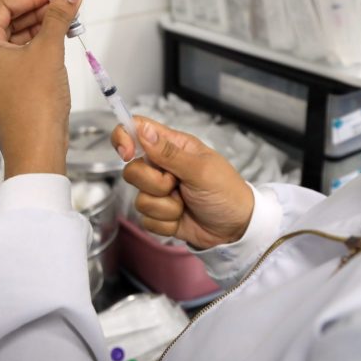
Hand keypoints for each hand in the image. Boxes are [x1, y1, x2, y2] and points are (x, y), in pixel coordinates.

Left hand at [0, 0, 83, 178]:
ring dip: (40, 30)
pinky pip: (17, 62)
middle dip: (38, 11)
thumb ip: (59, 15)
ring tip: (68, 21)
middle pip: (7, 24)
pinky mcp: (1, 95)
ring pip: (14, 44)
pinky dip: (37, 50)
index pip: (1, 7)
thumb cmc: (35, 106)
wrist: (35, 152)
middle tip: (66, 2)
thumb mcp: (50, 50)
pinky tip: (59, 44)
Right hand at [112, 117, 253, 249]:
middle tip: (178, 185)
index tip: (126, 153)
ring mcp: (159, 191)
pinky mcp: (159, 214)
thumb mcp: (202, 169)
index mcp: (173, 146)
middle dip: (155, 184)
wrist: (236, 229)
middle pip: (132, 170)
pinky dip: (166, 223)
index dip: (124, 137)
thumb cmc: (227, 192)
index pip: (137, 130)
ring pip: (139, 198)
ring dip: (166, 206)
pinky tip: (182, 218)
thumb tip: (143, 131)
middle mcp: (162, 166)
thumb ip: (169, 152)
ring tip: (186, 203)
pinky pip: (146, 219)